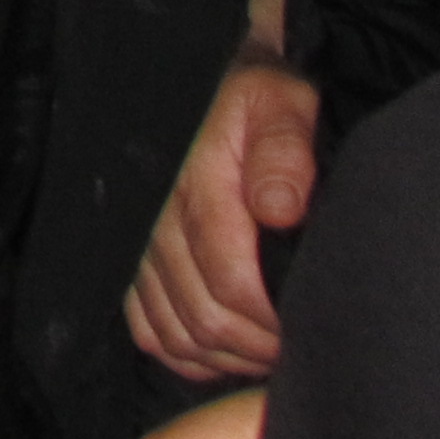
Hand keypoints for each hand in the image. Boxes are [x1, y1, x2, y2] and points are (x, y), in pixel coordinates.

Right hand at [126, 36, 322, 380]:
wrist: (202, 82)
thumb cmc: (253, 97)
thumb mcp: (281, 103)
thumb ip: (284, 151)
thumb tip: (282, 210)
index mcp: (197, 183)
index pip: (231, 283)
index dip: (273, 320)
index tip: (308, 322)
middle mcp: (156, 219)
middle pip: (203, 317)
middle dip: (256, 345)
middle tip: (296, 344)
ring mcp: (138, 244)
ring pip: (174, 333)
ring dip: (225, 355)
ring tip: (266, 349)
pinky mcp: (130, 261)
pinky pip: (147, 330)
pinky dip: (186, 354)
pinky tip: (223, 350)